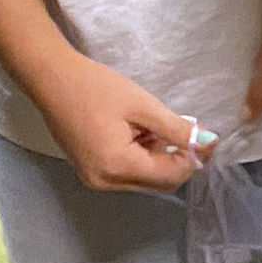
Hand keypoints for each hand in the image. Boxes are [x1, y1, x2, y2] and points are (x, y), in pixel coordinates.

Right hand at [33, 53, 202, 191]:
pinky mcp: (90, 170)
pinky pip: (127, 172)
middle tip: (189, 130)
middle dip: (178, 159)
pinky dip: (142, 156)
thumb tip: (209, 142)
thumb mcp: (143, 106)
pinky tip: (141, 131)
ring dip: (160, 157)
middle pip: (158, 183)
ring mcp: (94, 179)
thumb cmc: (97, 88)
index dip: (194, 158)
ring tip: (160, 126)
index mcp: (118, 166)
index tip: (209, 137)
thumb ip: (177, 129)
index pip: (170, 176)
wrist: (52, 79)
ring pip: (144, 178)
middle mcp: (105, 181)